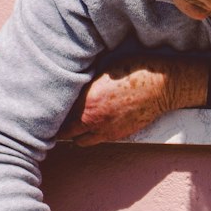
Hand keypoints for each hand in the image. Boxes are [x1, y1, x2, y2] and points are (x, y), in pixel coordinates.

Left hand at [59, 56, 207, 145]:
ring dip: (74, 134)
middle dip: (58, 126)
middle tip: (55, 119)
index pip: (59, 111)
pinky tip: (92, 125)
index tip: (47, 105)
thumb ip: (85, 82)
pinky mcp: (119, 135)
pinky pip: (97, 140)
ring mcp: (107, 130)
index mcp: (87, 100)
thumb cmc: (136, 69)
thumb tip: (70, 86)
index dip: (51, 108)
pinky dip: (91, 135)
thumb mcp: (104, 69)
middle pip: (64, 132)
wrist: (163, 85)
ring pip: (80, 140)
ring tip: (72, 124)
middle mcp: (94, 119)